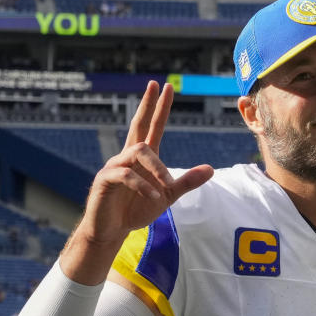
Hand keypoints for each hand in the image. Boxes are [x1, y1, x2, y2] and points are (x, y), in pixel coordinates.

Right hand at [73, 81, 212, 249]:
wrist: (112, 231)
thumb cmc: (135, 210)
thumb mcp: (166, 197)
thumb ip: (186, 182)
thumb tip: (211, 168)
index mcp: (143, 159)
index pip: (152, 127)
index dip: (159, 107)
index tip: (165, 87)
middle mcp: (127, 157)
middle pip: (138, 126)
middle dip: (147, 105)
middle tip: (155, 85)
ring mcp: (114, 167)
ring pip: (138, 152)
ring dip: (157, 168)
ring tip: (166, 187)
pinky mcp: (105, 180)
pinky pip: (126, 175)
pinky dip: (143, 186)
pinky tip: (153, 197)